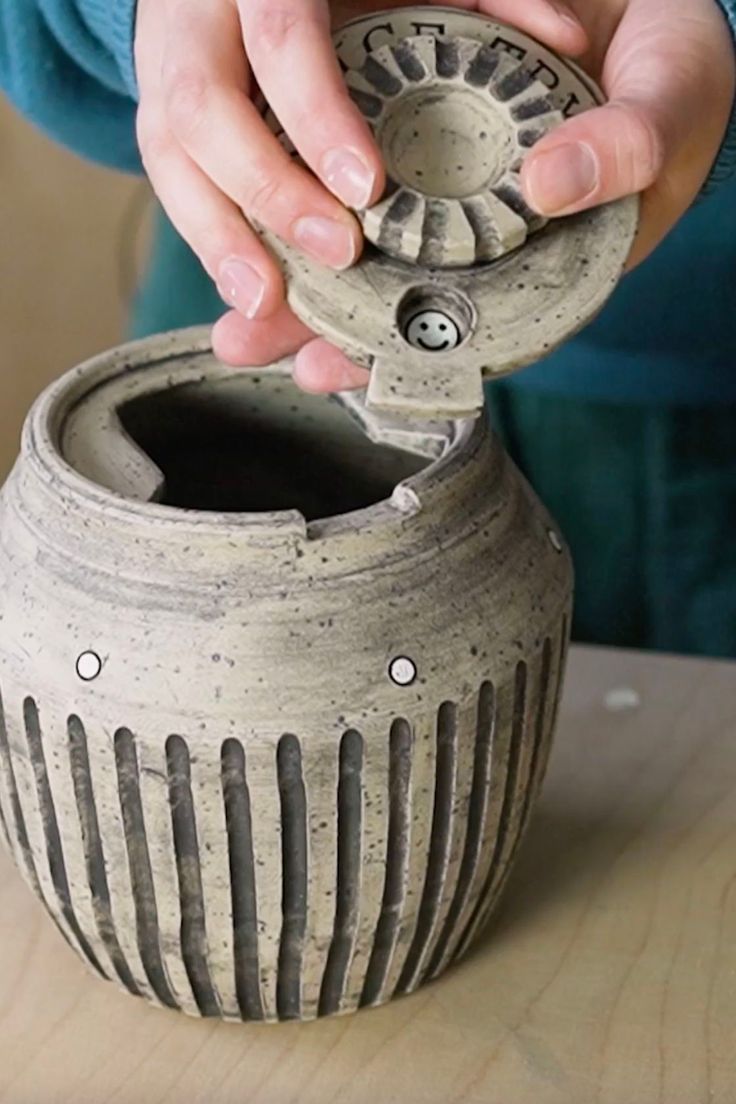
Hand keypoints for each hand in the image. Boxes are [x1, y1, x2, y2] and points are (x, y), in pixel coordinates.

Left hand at [135, 1, 733, 393]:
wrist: (650, 5)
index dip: (387, 347)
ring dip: (291, 251)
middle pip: (381, 282)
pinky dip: (308, 156)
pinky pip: (356, 135)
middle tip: (245, 342)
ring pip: (354, 223)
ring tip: (231, 295)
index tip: (325, 368)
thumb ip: (625, 150)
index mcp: (529, 257)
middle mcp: (474, 224)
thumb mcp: (671, 105)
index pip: (450, 319)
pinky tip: (258, 183)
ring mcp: (441, 167)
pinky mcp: (417, 95)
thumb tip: (547, 184)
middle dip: (313, 313)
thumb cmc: (675, 72)